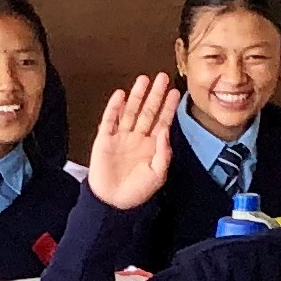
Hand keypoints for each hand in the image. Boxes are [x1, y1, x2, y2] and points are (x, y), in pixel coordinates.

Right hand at [81, 75, 181, 211]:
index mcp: (152, 146)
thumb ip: (163, 154)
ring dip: (137, 96)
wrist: (112, 203)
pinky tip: (120, 95)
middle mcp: (137, 138)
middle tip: (162, 77)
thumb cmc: (136, 192)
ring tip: (143, 80)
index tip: (175, 92)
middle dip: (155, 95)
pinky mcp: (105, 140)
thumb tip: (165, 132)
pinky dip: (114, 108)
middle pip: (148, 111)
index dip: (169, 107)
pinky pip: (110, 120)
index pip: (163, 121)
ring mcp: (121, 138)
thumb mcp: (158, 175)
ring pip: (131, 112)